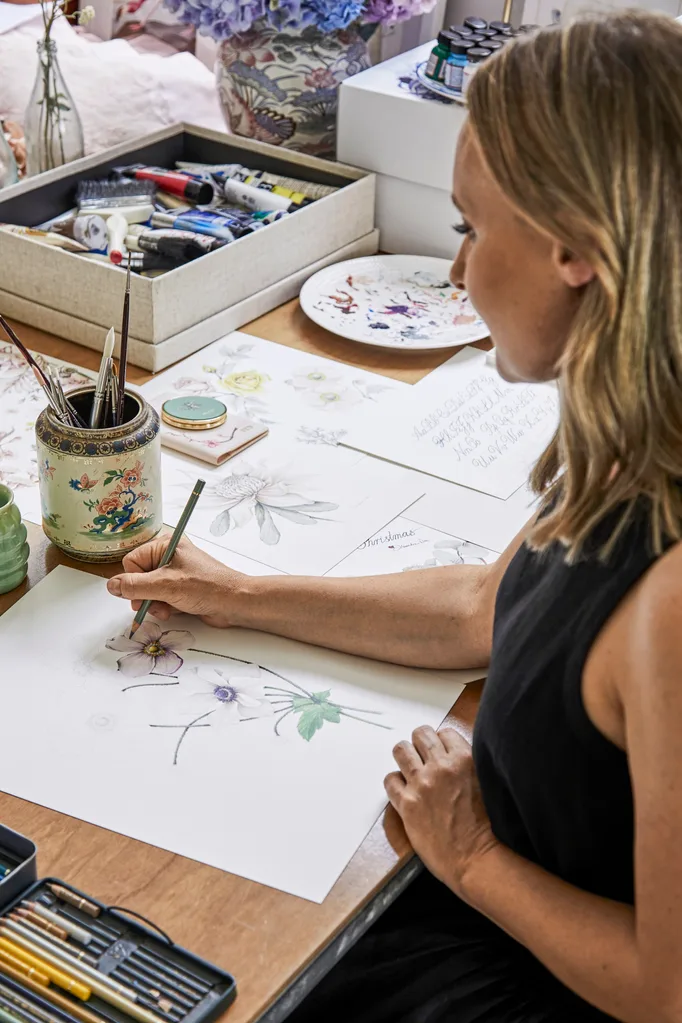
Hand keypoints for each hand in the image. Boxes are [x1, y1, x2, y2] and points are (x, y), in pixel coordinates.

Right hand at [106, 536, 248, 627]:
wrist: (234, 603)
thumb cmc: (207, 587)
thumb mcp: (166, 586)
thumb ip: (135, 586)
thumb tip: (112, 586)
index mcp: (166, 545)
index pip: (132, 561)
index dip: (134, 580)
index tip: (143, 592)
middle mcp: (169, 557)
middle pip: (138, 577)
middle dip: (144, 595)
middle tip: (153, 604)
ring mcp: (175, 573)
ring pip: (148, 591)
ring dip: (154, 603)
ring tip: (167, 609)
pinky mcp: (180, 588)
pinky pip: (160, 598)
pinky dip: (163, 607)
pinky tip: (173, 611)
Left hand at [385, 725, 498, 895]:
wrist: (476, 858)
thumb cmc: (486, 828)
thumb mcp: (487, 784)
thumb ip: (470, 765)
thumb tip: (456, 753)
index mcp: (465, 760)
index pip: (444, 732)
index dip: (441, 742)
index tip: (440, 752)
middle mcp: (441, 768)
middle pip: (421, 735)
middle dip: (421, 744)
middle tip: (422, 756)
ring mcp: (422, 784)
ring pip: (401, 751)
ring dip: (405, 757)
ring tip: (409, 768)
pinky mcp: (408, 804)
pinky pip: (390, 780)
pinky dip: (395, 783)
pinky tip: (403, 790)